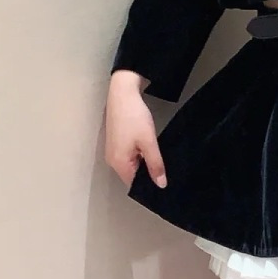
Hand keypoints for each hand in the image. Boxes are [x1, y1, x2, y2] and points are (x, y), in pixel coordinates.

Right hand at [104, 70, 166, 187]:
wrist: (123, 93)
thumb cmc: (134, 117)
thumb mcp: (149, 142)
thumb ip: (155, 165)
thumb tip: (161, 185)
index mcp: (118, 163)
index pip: (134, 184)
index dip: (148, 185)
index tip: (164, 184)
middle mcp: (112, 160)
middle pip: (132, 174)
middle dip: (147, 173)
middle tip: (166, 171)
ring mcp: (112, 150)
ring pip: (131, 164)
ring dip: (143, 162)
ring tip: (159, 159)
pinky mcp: (115, 141)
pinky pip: (128, 155)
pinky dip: (138, 154)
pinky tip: (149, 148)